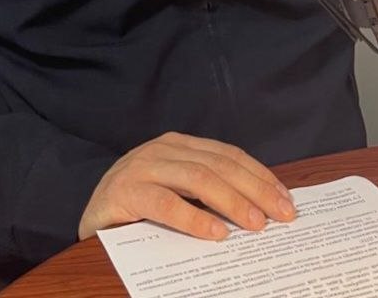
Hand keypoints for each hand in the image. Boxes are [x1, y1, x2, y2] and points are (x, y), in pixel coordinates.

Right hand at [78, 131, 295, 240]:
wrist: (91, 215)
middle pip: (218, 165)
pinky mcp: (125, 192)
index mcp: (179, 145)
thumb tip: (260, 207)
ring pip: (197, 178)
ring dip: (231, 201)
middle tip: (281, 216)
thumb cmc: (140, 207)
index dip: (259, 175)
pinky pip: (165, 203)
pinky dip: (193, 218)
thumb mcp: (177, 191)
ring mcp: (142, 167)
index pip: (228, 155)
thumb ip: (208, 191)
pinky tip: (214, 233)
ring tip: (255, 224)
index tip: (286, 200)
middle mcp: (162, 149)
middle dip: (254, 190)